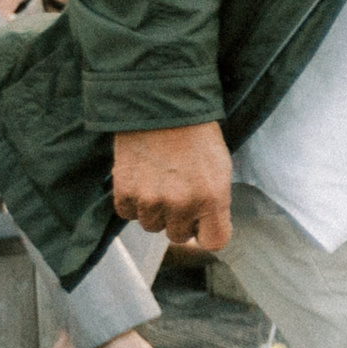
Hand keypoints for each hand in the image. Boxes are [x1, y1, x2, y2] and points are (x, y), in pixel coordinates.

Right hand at [112, 121, 231, 249]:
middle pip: (178, 235)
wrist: (161, 106)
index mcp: (212, 198)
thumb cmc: (196, 133)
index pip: (213, 242)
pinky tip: (141, 180)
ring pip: (152, 226)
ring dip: (155, 210)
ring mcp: (151, 200)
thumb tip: (207, 225)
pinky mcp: (125, 192)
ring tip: (159, 182)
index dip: (207, 233)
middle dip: (179, 219)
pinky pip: (128, 213)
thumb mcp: (221, 167)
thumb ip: (216, 201)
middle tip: (178, 193)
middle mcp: (182, 204)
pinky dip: (133, 201)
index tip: (202, 225)